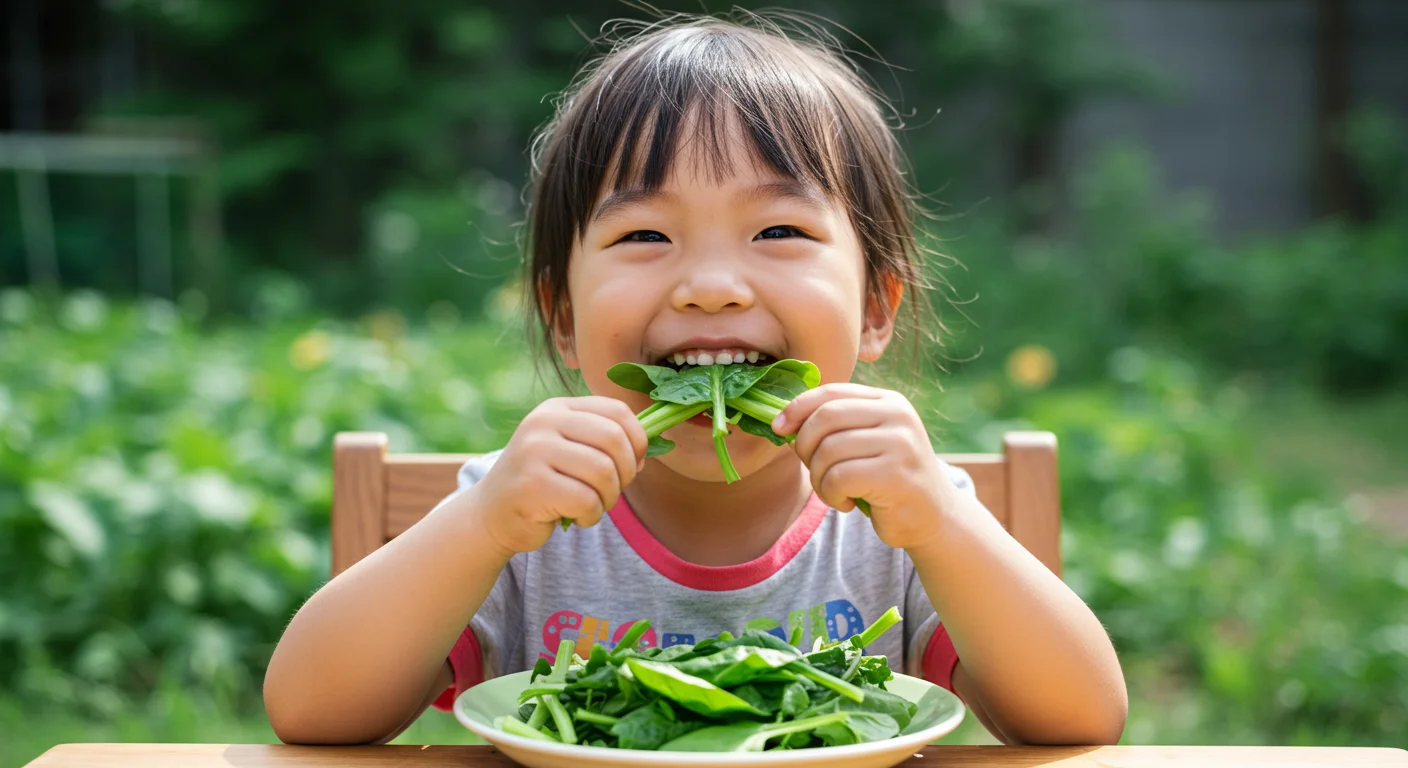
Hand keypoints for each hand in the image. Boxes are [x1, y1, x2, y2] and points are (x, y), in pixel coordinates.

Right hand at [472, 396, 646, 555]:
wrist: (491, 514)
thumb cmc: (543, 483)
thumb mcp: (569, 449)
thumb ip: (603, 441)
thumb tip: (650, 445)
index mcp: (557, 408)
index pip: (617, 411)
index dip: (638, 439)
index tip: (636, 463)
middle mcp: (543, 423)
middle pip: (614, 439)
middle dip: (626, 471)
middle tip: (615, 489)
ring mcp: (534, 452)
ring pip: (603, 472)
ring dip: (609, 498)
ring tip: (595, 505)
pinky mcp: (531, 485)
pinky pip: (586, 500)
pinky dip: (592, 515)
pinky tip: (578, 517)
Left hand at [773, 384, 957, 550]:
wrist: (933, 517)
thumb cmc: (886, 479)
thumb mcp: (864, 442)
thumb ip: (834, 426)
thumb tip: (782, 422)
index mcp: (887, 401)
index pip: (831, 393)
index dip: (797, 408)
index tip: (778, 428)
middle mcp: (897, 415)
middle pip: (825, 418)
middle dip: (805, 446)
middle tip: (814, 470)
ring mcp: (900, 443)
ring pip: (828, 451)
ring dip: (819, 478)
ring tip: (833, 492)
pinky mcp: (895, 475)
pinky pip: (838, 478)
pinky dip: (831, 495)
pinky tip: (846, 503)